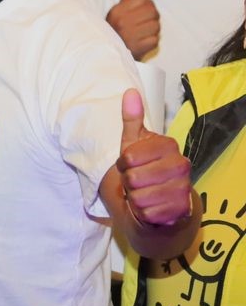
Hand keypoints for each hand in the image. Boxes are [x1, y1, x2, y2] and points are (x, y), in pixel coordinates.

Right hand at [108, 0, 159, 59]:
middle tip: (144, 23)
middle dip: (152, 18)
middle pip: (153, 12)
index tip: (141, 13)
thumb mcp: (119, 9)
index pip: (145, 1)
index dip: (147, 6)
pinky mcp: (137, 48)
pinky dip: (152, 42)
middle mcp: (122, 22)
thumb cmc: (116, 28)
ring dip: (153, 30)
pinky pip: (155, 40)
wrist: (108, 53)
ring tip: (142, 33)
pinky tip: (143, 42)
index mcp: (118, 11)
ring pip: (156, 26)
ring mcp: (129, 36)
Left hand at [117, 90, 192, 226]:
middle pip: (133, 178)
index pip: (129, 157)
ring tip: (144, 193)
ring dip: (135, 198)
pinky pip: (148, 213)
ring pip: (139, 197)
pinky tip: (152, 207)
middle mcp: (181, 165)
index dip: (123, 163)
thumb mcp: (133, 142)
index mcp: (168, 145)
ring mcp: (183, 188)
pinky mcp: (181, 210)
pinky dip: (144, 212)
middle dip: (128, 182)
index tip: (129, 163)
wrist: (162, 199)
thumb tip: (130, 92)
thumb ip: (131, 119)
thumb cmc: (144, 167)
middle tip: (137, 181)